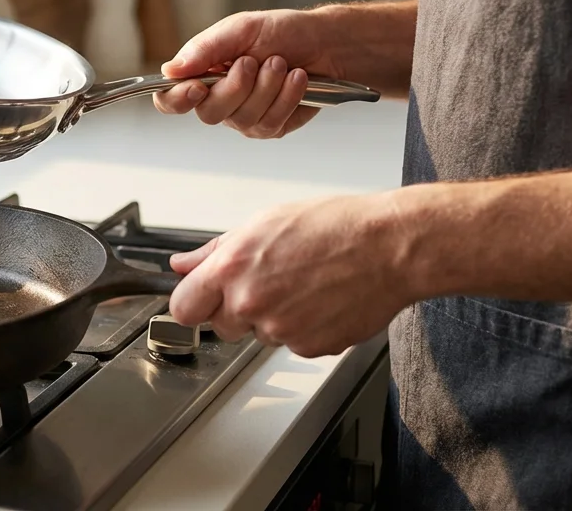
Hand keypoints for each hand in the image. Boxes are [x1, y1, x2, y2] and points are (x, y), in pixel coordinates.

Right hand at [153, 10, 342, 138]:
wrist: (324, 43)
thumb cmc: (281, 32)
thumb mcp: (240, 29)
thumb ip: (205, 49)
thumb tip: (170, 70)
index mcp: (202, 75)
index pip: (171, 100)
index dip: (177, 99)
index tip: (196, 87)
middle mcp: (219, 101)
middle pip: (209, 113)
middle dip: (237, 86)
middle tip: (255, 61)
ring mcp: (244, 118)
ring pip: (244, 119)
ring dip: (267, 87)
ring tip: (282, 64)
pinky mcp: (271, 127)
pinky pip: (271, 123)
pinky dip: (287, 97)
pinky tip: (297, 79)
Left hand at [167, 194, 415, 357]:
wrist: (389, 247)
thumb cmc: (334, 227)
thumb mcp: (264, 223)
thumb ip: (215, 251)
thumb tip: (182, 264)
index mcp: (232, 268)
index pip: (183, 308)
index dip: (193, 303)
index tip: (201, 300)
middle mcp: (251, 302)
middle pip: (221, 326)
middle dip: (237, 310)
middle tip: (269, 282)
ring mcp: (280, 330)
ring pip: (260, 335)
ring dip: (274, 318)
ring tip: (305, 284)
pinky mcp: (309, 348)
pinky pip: (293, 344)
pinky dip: (304, 328)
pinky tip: (322, 300)